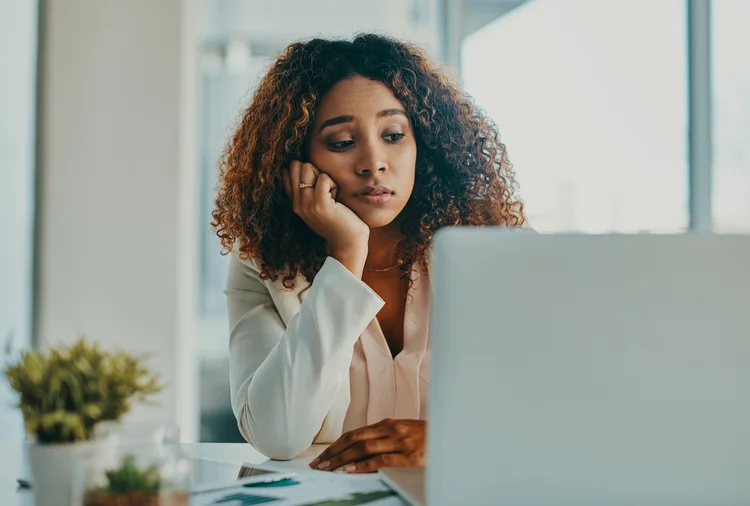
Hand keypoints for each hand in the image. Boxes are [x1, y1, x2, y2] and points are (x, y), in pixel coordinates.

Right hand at [281, 161, 368, 274]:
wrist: (348, 243)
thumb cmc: (338, 221)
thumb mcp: (317, 205)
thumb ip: (308, 189)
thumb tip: (303, 164)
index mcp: (294, 202)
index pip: (284, 172)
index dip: (303, 170)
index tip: (316, 185)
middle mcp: (296, 203)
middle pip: (295, 165)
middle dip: (313, 170)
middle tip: (325, 189)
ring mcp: (306, 204)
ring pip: (308, 168)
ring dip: (324, 177)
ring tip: (331, 195)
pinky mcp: (320, 204)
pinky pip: (324, 177)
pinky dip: (333, 184)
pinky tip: (336, 199)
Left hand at [309, 419, 425, 473]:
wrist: (454, 437)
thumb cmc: (427, 440)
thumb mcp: (404, 434)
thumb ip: (384, 438)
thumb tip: (358, 451)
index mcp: (389, 424)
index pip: (354, 433)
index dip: (336, 445)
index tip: (321, 457)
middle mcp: (392, 430)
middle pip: (355, 439)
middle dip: (333, 453)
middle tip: (317, 465)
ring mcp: (401, 442)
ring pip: (364, 448)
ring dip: (343, 459)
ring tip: (327, 469)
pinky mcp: (410, 457)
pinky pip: (382, 460)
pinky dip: (365, 465)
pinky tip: (351, 470)